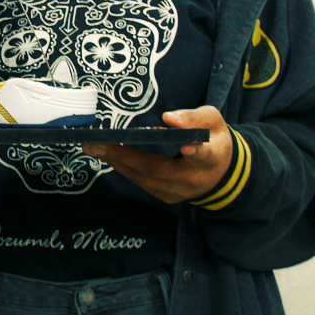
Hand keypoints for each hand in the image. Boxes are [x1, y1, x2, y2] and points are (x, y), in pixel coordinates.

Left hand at [82, 105, 233, 204]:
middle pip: (156, 169)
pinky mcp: (166, 197)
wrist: (219, 174)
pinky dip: (124, 168)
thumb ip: (195, 118)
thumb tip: (168, 118)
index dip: (194, 151)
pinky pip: (142, 182)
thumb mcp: (213, 121)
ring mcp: (178, 192)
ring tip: (94, 149)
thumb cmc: (213, 140)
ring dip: (117, 163)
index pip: (203, 155)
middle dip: (123, 156)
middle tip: (95, 144)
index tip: (185, 146)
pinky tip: (109, 157)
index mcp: (211, 157)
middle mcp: (192, 179)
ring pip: (144, 178)